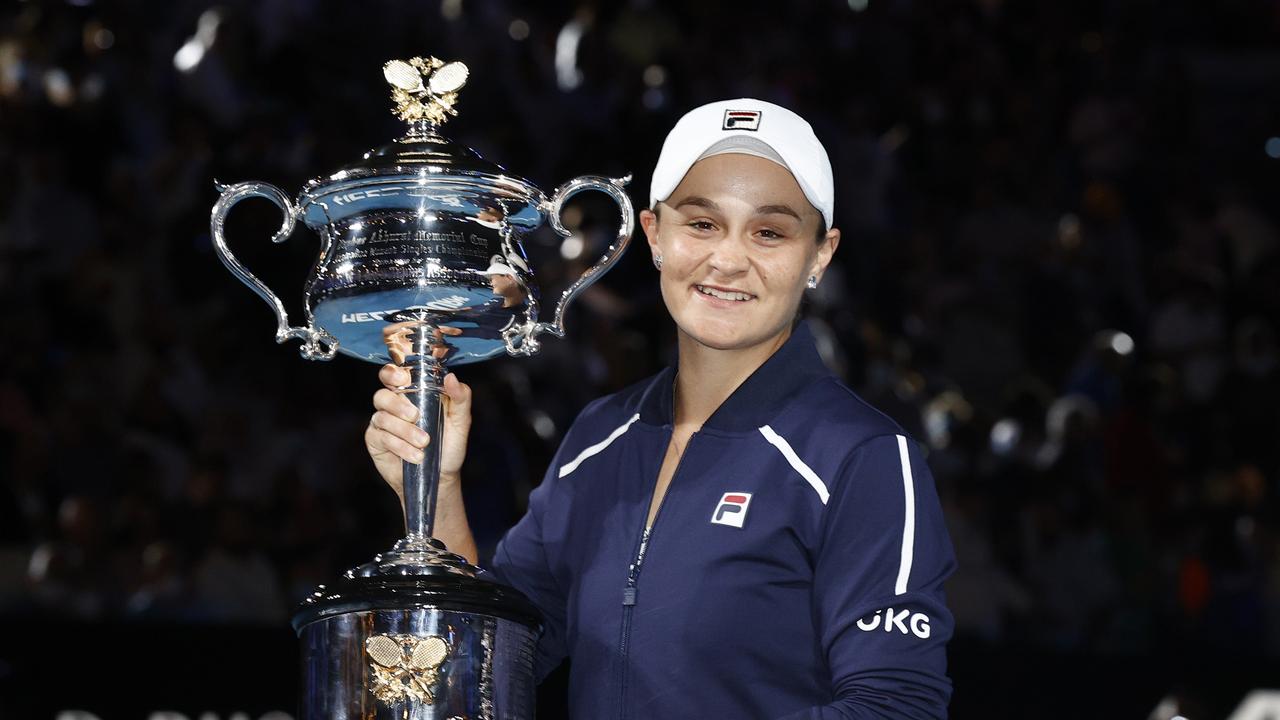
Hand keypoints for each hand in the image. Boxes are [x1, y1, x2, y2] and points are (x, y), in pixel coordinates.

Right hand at [365, 365, 472, 500]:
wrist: (441, 477)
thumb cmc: (449, 446)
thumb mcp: (461, 421)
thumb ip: (460, 397)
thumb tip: (451, 377)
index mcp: (412, 394)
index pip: (394, 375)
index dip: (393, 373)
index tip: (403, 379)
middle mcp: (394, 406)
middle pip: (382, 394)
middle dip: (397, 404)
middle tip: (415, 415)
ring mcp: (382, 423)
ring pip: (382, 417)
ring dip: (404, 430)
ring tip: (424, 442)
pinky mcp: (376, 441)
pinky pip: (381, 437)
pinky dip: (399, 446)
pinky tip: (415, 456)